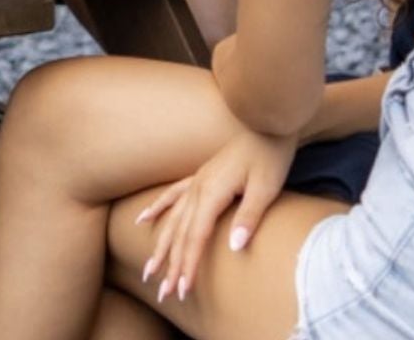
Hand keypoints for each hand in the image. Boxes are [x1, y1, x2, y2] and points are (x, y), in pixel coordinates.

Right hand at [132, 125, 294, 304]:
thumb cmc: (270, 154)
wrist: (266, 120)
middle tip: (164, 292)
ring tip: (149, 270)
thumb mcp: (266, 187)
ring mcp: (196, 181)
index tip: (182, 289)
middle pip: (179, 234)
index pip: (195, 237)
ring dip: (160, 247)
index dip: (188, 265)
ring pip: (172, 220)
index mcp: (212, 193)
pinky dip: (157, 209)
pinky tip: (144, 220)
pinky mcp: (200, 176)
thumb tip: (234, 247)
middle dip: (171, 265)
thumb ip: (248, 217)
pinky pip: (172, 196)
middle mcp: (198, 189)